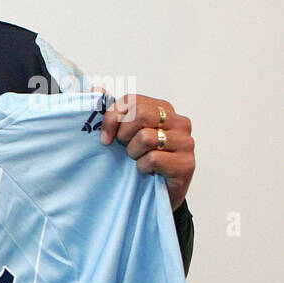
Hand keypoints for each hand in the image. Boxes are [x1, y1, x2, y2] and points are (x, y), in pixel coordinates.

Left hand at [99, 95, 193, 209]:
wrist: (156, 194)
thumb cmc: (140, 160)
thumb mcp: (123, 135)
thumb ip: (113, 112)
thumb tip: (96, 88)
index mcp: (163, 109)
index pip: (131, 100)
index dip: (112, 118)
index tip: (105, 138)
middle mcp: (179, 121)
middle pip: (140, 115)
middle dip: (123, 135)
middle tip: (125, 149)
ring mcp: (186, 142)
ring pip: (145, 138)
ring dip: (133, 154)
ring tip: (138, 160)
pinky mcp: (187, 163)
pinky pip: (153, 159)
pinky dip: (143, 167)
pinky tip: (147, 171)